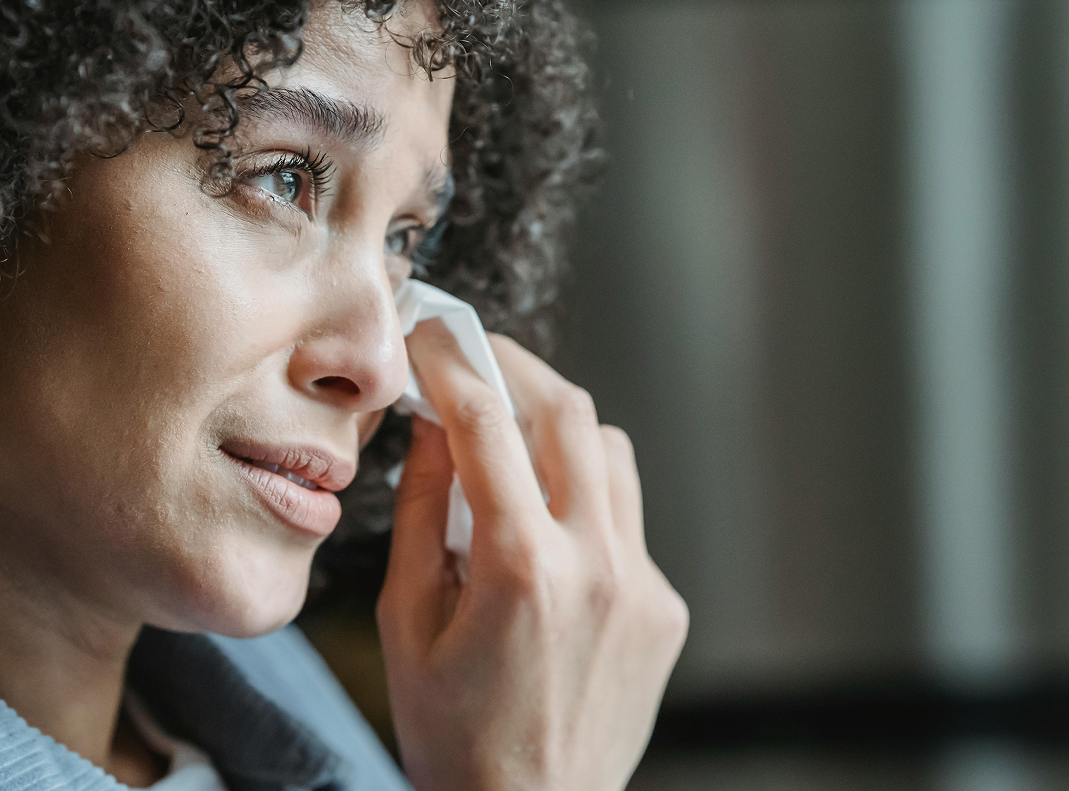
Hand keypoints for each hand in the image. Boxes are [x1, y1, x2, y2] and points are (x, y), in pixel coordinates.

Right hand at [377, 320, 688, 790]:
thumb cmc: (453, 733)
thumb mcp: (404, 621)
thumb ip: (419, 513)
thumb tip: (433, 428)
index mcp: (520, 569)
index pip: (484, 424)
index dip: (451, 362)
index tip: (430, 334)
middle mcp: (596, 565)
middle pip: (568, 413)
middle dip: (515, 368)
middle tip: (474, 360)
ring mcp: (641, 585)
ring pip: (610, 453)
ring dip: (557, 429)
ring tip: (510, 443)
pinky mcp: (664, 607)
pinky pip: (627, 519)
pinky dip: (583, 501)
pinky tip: (546, 535)